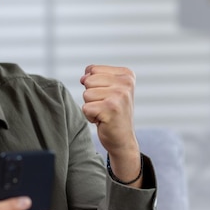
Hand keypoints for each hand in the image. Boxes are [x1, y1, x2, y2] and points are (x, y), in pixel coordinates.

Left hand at [80, 65, 140, 183]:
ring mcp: (119, 96)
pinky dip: (90, 117)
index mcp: (126, 74)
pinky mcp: (111, 109)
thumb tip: (83, 77)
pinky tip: (103, 120)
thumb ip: (95, 77)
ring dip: (91, 106)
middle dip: (91, 95)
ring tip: (104, 113)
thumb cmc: (113, 113)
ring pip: (86, 94)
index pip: (93, 70)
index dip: (94, 85)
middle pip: (88, 80)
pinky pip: (86, 108)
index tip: (107, 96)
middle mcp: (126, 83)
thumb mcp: (108, 89)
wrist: (122, 140)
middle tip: (105, 106)